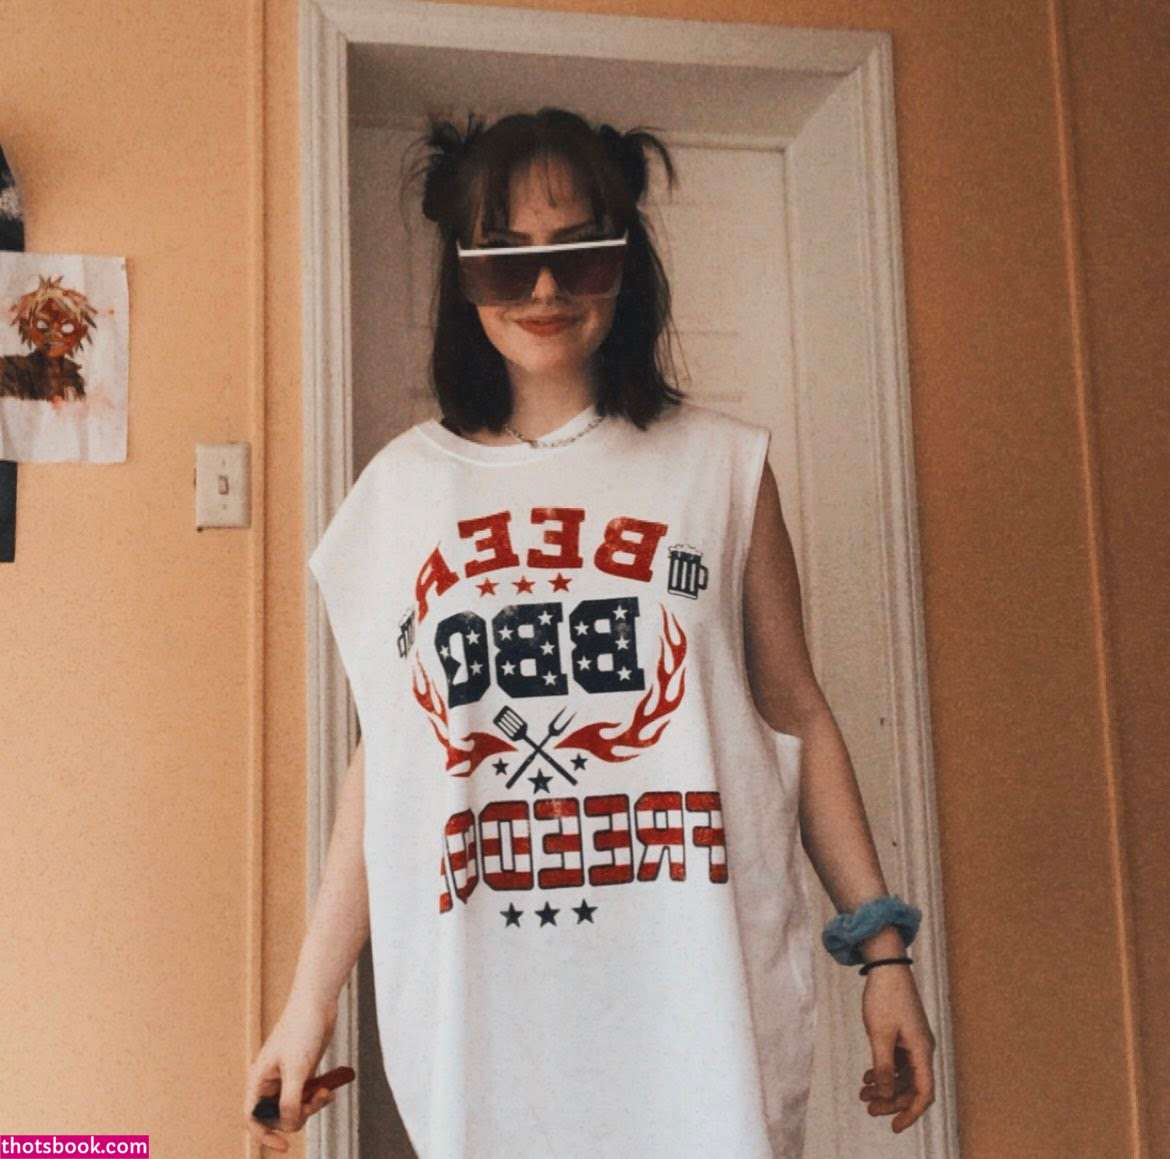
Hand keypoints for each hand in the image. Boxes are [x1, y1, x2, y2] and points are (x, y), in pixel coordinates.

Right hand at [244, 994, 339, 1152]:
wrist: (318, 1002)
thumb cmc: (302, 1029)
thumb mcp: (296, 1069)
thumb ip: (290, 1101)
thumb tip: (288, 1125)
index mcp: (259, 1079)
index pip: (254, 1117)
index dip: (265, 1135)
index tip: (283, 1146)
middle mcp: (271, 1080)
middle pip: (278, 1114)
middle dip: (298, 1113)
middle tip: (316, 1100)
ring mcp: (287, 1076)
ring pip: (295, 1106)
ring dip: (311, 1104)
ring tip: (326, 1092)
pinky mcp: (302, 1071)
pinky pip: (307, 1094)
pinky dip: (318, 1096)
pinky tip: (330, 1089)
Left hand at [858, 966, 935, 1132]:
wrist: (886, 966)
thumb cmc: (884, 997)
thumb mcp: (879, 1035)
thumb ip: (884, 1067)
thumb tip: (886, 1094)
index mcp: (922, 1050)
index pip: (924, 1092)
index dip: (911, 1113)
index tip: (894, 1126)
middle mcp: (922, 1048)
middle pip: (912, 1086)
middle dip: (891, 1100)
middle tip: (868, 1108)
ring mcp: (914, 1041)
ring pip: (903, 1075)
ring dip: (885, 1086)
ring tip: (863, 1094)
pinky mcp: (904, 1034)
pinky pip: (898, 1061)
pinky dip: (884, 1071)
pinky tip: (868, 1077)